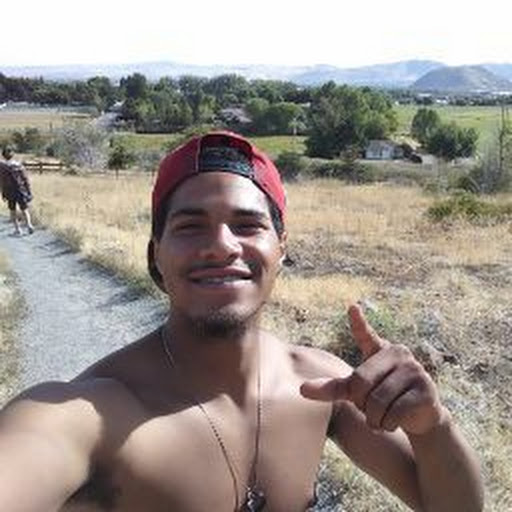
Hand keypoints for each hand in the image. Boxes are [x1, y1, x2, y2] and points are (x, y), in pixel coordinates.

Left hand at [301, 304, 445, 434]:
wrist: (420, 416)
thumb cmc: (383, 397)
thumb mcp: (356, 391)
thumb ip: (332, 388)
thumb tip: (302, 389)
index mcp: (380, 349)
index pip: (366, 334)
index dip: (358, 322)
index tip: (351, 307)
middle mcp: (398, 354)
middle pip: (361, 381)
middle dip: (360, 403)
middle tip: (369, 408)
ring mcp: (414, 370)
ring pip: (378, 402)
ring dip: (375, 418)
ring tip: (382, 418)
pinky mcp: (426, 390)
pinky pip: (395, 412)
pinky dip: (389, 424)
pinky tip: (396, 421)